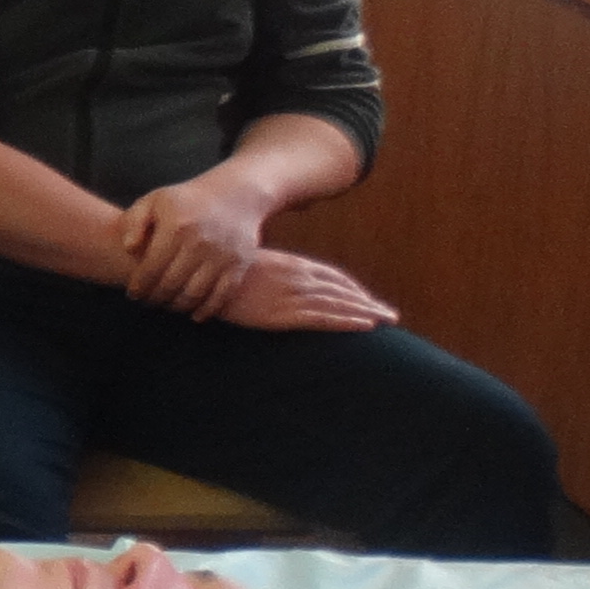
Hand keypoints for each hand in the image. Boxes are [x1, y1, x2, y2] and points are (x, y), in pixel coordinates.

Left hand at [118, 176, 269, 317]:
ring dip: (178, 306)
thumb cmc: (187, 201)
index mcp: (175, 228)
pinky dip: (207, 310)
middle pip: (171, 285)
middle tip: (149, 301)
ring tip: (168, 305)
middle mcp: (199, 243)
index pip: (151, 269)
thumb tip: (128, 249)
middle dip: (155, 298)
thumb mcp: (154, 201)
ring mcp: (222, 255)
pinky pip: (222, 295)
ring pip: (195, 294)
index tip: (133, 294)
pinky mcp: (240, 264)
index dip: (139, 287)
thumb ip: (134, 222)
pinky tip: (194, 314)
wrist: (236, 195)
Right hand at [217, 249, 396, 333]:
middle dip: (367, 302)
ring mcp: (292, 295)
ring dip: (366, 312)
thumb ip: (268, 269)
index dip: (353, 289)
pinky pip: (323, 318)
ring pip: (339, 304)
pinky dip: (347, 321)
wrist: (200, 276)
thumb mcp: (249, 263)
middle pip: (342, 291)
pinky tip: (365, 326)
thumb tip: (274, 276)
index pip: (332, 276)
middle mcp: (297, 278)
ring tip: (385, 321)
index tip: (368, 299)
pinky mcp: (282, 314)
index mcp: (290, 264)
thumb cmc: (220, 271)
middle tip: (389, 314)